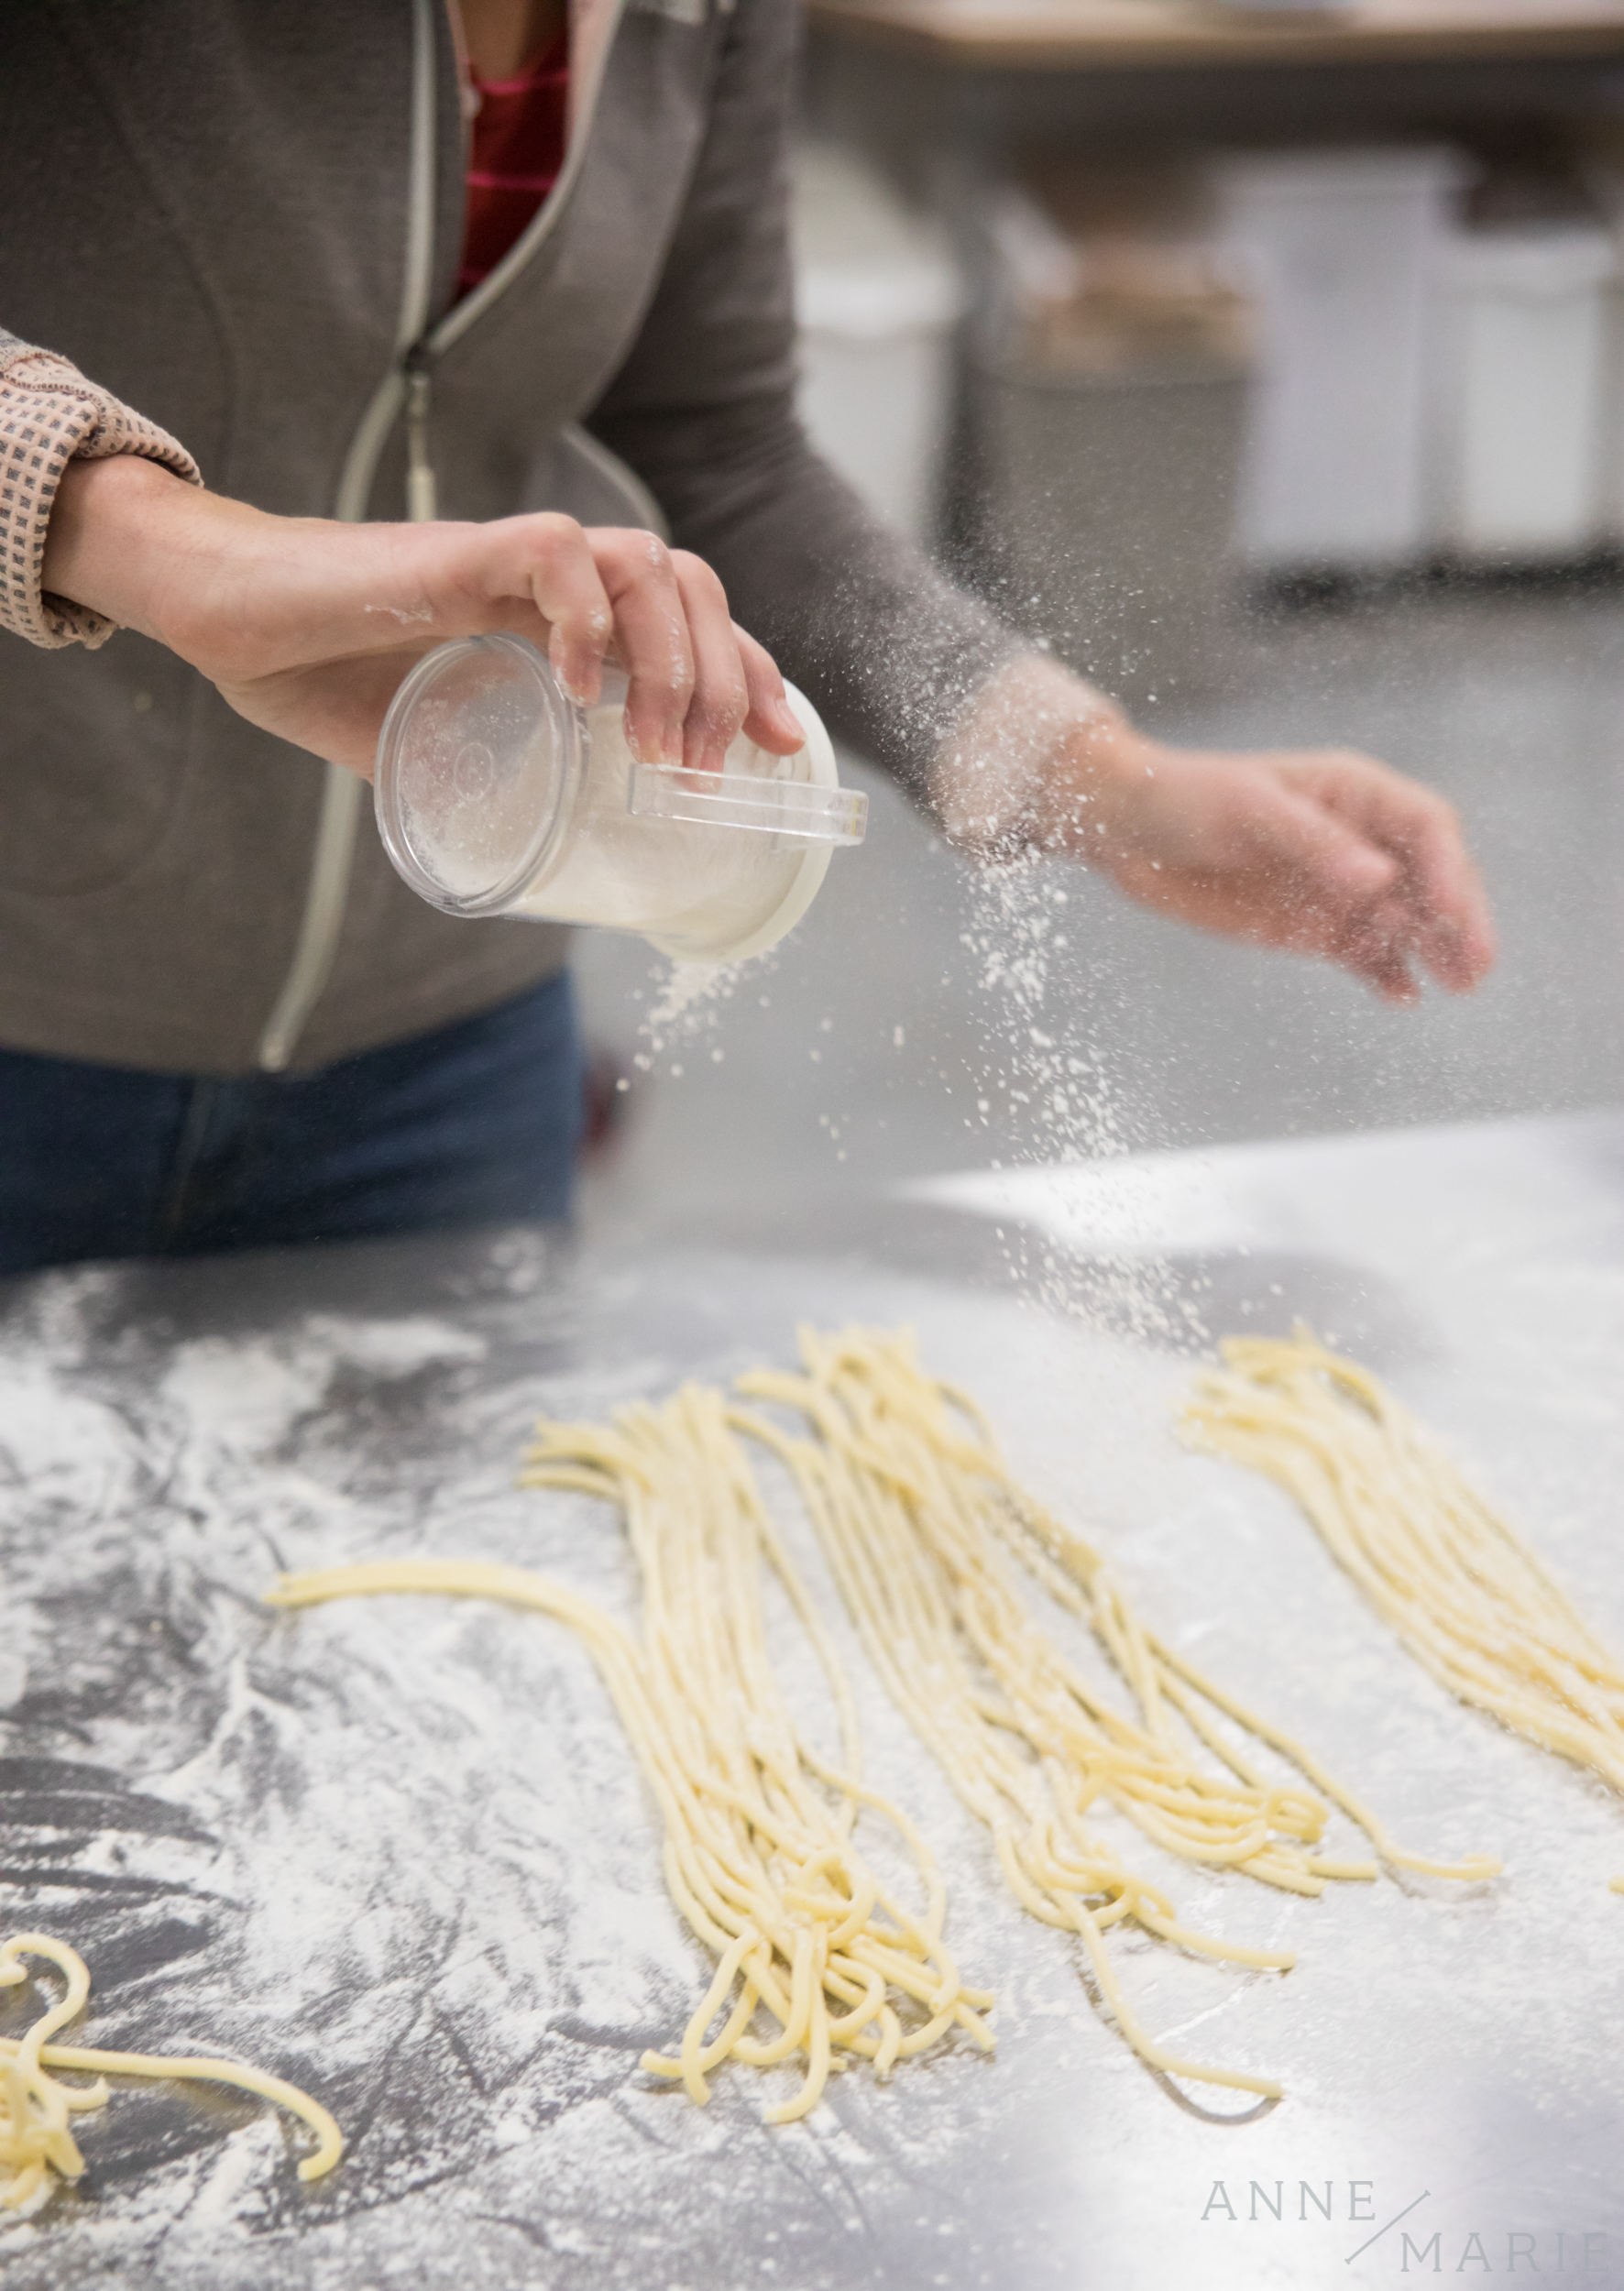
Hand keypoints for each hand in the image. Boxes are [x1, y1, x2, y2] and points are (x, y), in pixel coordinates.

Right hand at [42, 456, 803, 778]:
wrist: (234, 625)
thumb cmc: (324, 676)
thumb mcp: (433, 748)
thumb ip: (485, 778)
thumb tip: (528, 859)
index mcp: (562, 622)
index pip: (691, 625)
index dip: (747, 676)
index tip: (779, 748)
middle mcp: (554, 583)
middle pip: (692, 589)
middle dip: (723, 682)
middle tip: (702, 771)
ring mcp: (512, 560)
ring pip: (648, 563)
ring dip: (670, 660)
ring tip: (652, 745)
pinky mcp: (461, 550)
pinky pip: (558, 552)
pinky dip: (587, 618)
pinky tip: (578, 688)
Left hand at [935, 657, 1494, 1004]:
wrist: (1125, 832)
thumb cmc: (1184, 799)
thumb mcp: (1247, 811)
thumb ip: (1314, 843)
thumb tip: (1380, 879)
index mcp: (1353, 792)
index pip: (1426, 828)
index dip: (1451, 870)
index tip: (1454, 915)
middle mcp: (1357, 839)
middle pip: (1431, 878)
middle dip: (1459, 920)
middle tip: (1476, 969)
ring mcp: (1338, 886)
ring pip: (1406, 920)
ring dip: (1434, 951)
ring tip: (1458, 988)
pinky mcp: (1312, 927)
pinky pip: (1364, 954)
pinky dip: (1386, 975)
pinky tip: (1403, 997)